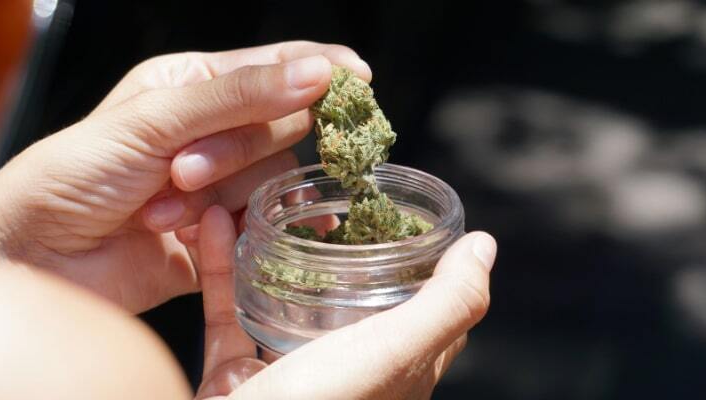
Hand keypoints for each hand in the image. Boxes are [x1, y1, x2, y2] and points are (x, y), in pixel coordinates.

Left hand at [0, 41, 371, 312]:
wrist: (40, 259)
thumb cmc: (75, 175)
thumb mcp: (152, 121)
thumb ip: (239, 97)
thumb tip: (317, 73)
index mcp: (190, 87)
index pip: (272, 68)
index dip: (318, 69)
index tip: (360, 78)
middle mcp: (211, 132)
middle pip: (276, 127)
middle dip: (234, 152)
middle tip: (182, 171)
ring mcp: (219, 184)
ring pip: (271, 179)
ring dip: (221, 197)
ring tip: (166, 211)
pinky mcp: (223, 232)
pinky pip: (267, 224)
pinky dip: (261, 230)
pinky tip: (269, 233)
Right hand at [188, 206, 495, 399]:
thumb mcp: (394, 352)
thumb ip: (445, 304)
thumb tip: (485, 246)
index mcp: (396, 374)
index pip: (432, 314)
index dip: (432, 266)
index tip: (416, 218)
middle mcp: (348, 378)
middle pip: (356, 299)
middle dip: (347, 246)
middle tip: (335, 198)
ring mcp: (291, 379)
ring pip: (288, 300)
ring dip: (281, 249)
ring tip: (276, 200)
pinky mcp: (237, 380)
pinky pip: (230, 312)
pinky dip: (223, 266)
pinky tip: (221, 224)